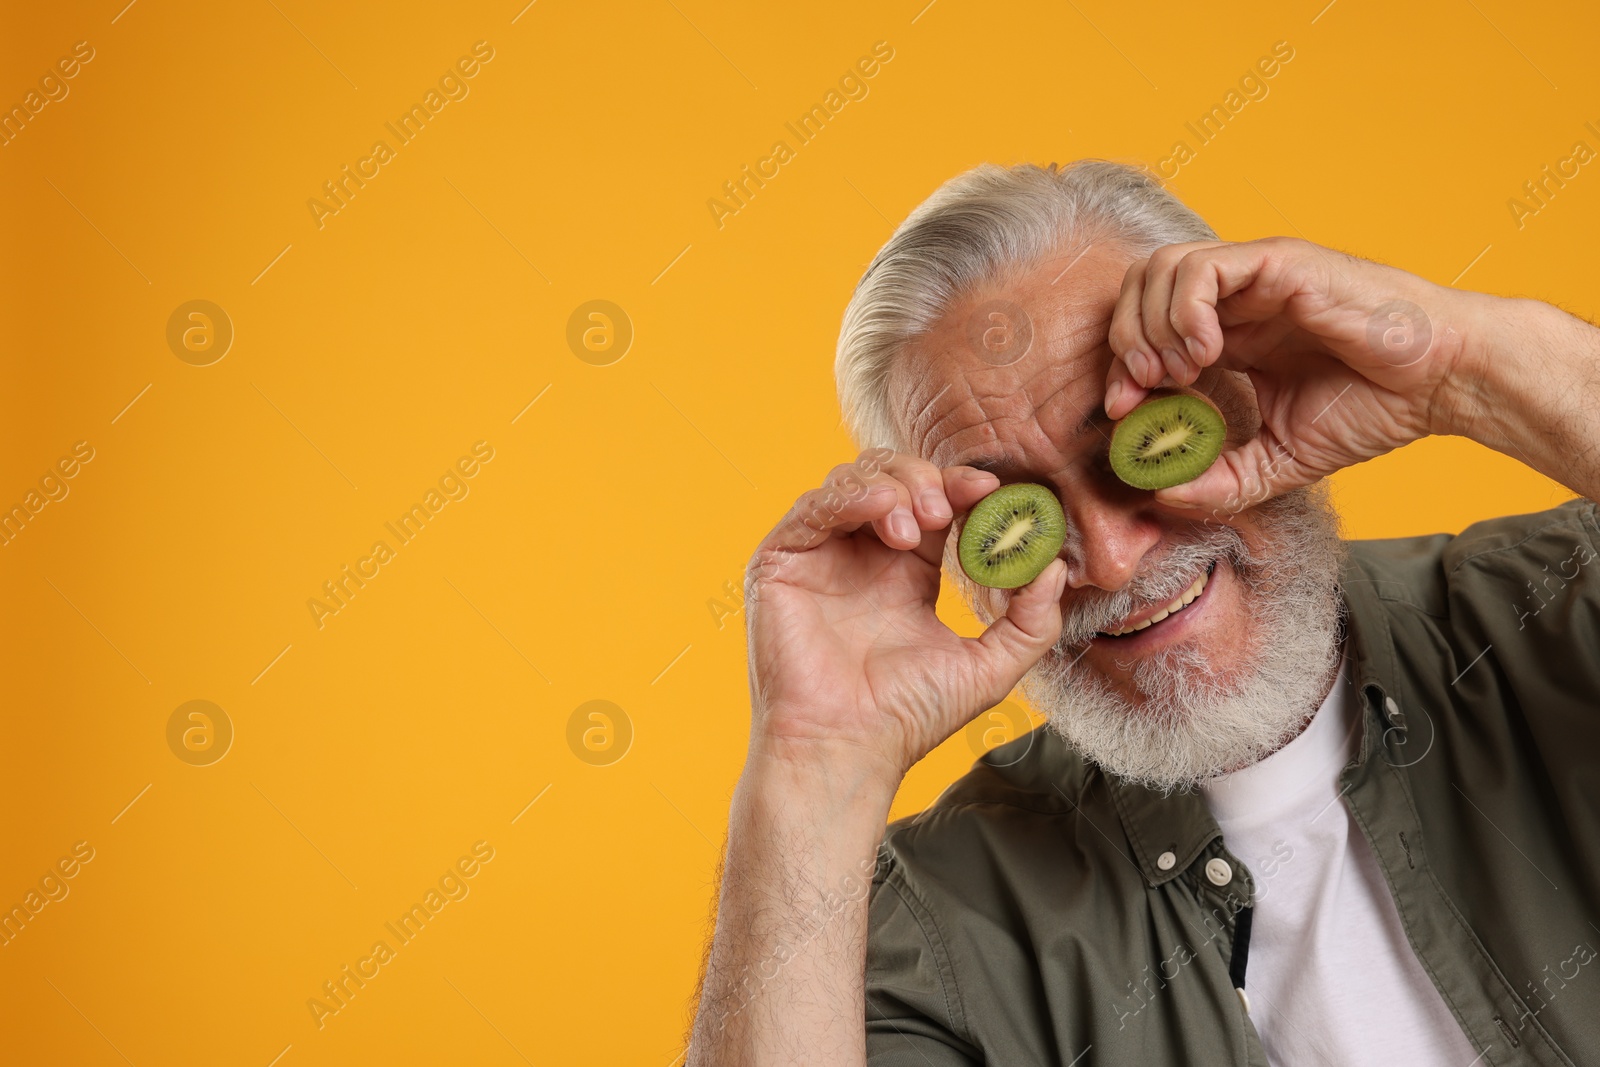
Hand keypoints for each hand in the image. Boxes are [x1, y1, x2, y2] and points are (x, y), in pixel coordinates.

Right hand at [744, 450, 1067, 784]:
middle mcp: (861, 556)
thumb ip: (1031, 621)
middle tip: (949, 507)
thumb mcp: (989, 667)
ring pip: (853, 480)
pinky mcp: (781, 561)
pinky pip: (812, 506)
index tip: (990, 489)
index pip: (935, 503)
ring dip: (893, 486)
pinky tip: (884, 512)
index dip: (961, 486)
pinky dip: (850, 496)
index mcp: (906, 573)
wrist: (846, 748)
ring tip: (919, 524)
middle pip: (893, 478)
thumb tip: (1056, 566)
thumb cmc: (907, 718)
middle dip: (926, 479)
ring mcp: (819, 556)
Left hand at [1104, 237, 1474, 515]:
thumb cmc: (1370, 410)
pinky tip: (1206, 354)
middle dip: (1122, 342)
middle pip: (1137, 288)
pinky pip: (1201, 268)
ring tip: (1180, 373)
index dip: (1120, 366)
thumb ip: (1219, 479)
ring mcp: (1253, 275)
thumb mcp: (1277, 461)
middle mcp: (1233, 297)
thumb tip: (1158, 492)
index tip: (1123, 411)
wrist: (1439, 383)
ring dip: (1150, 325)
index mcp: (1228, 333)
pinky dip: (1184, 310)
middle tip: (1140, 391)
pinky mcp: (1277, 263)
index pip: (1143, 328)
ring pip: (1159, 269)